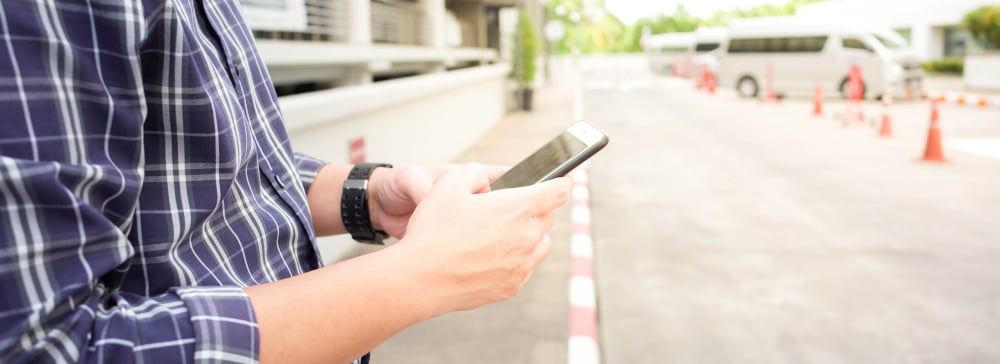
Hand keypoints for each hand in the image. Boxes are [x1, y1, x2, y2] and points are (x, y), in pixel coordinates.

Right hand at [390, 163, 571, 312]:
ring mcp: (522, 265)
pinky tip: (490, 256)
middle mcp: (527, 237)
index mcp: (518, 208)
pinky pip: (524, 267)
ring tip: (498, 233)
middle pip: (547, 217)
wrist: (420, 279)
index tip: (564, 180)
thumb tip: (483, 179)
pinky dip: (515, 259)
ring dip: (527, 235)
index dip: (562, 182)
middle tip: (506, 207)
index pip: (559, 190)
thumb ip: (474, 173)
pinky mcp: (512, 286)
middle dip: (533, 208)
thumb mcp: (449, 185)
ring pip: (539, 243)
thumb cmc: (434, 232)